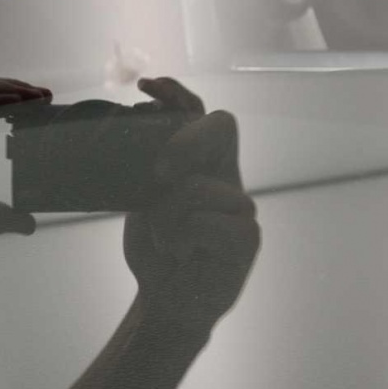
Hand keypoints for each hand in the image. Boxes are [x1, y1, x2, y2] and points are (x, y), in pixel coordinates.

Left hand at [124, 78, 259, 336]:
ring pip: (200, 186)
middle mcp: (225, 176)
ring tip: (166, 240)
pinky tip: (182, 253)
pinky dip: (183, 237)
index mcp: (201, 163)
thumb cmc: (157, 248)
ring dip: (168, 215)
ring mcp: (241, 207)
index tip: (146, 87)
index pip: (199, 113)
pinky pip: (209, 222)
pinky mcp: (247, 239)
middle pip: (222, 125)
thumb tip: (140, 119)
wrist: (167, 301)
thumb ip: (148, 164)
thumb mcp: (142, 199)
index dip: (178, 93)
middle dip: (187, 140)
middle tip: (160, 171)